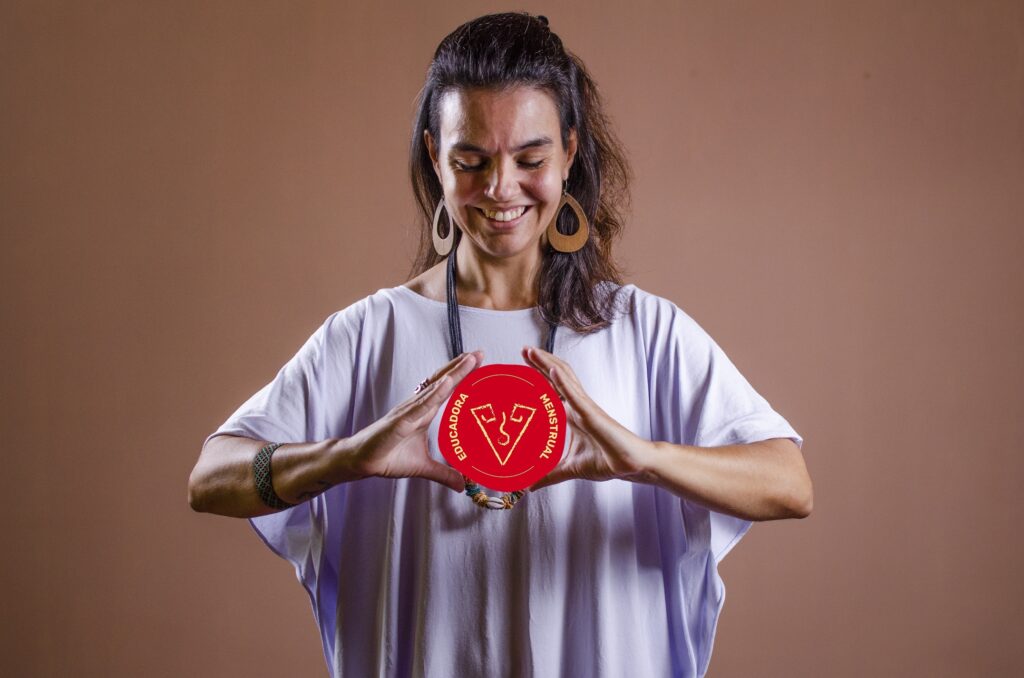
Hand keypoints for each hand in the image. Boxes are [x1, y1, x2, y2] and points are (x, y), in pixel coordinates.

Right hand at [347, 350, 483, 491]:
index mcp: (423, 412)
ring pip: (434, 389)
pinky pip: (420, 406)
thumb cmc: (388, 457)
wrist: (361, 461)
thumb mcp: (423, 467)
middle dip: (460, 367)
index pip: (446, 389)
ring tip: (468, 361)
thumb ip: (443, 473)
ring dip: (452, 374)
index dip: (461, 375)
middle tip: (479, 352)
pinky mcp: (400, 422)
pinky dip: (434, 394)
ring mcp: (408, 412)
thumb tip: (462, 485)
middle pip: (442, 381)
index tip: (478, 362)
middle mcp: (417, 407)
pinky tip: (446, 384)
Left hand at [522, 346, 653, 490]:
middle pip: (556, 377)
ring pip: (564, 378)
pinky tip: (551, 369)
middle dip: (539, 362)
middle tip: (523, 349)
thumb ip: (550, 475)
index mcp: (571, 415)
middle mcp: (577, 406)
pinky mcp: (592, 414)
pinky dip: (562, 381)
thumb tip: (530, 486)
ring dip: (547, 363)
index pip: (551, 389)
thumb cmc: (607, 461)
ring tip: (532, 351)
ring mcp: (584, 407)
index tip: (521, 365)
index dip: (538, 375)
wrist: (631, 465)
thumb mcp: (570, 469)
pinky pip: (575, 394)